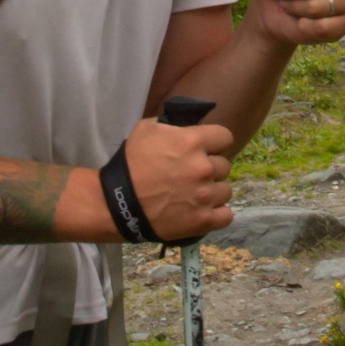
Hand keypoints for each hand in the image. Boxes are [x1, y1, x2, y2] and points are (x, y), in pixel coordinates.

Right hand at [121, 115, 234, 241]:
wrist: (118, 203)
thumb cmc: (131, 163)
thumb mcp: (146, 129)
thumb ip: (172, 125)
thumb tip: (188, 127)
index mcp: (193, 142)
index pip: (225, 137)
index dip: (215, 142)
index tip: (206, 149)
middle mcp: (204, 168)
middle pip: (224, 165)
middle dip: (211, 168)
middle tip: (193, 174)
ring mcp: (206, 196)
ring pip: (225, 190)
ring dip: (214, 191)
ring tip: (196, 195)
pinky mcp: (203, 220)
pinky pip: (225, 215)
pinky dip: (216, 214)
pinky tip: (203, 211)